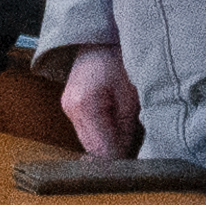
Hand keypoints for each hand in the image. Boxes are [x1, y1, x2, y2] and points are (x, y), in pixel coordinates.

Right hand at [54, 41, 138, 159]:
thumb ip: (126, 128)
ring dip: (107, 144)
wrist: (102, 35)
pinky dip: (102, 133)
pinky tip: (117, 129)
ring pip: (88, 141)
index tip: (138, 168)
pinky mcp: (70, 105)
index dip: (120, 161)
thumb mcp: (132, 94)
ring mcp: (67, 107)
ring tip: (130, 141)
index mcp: (85, 105)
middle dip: (114, 155)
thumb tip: (127, 157)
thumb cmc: (120, 58)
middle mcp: (71, 109)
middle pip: (92, 149)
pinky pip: (87, 130)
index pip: (101, 149)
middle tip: (138, 158)